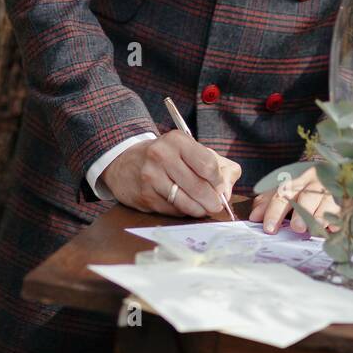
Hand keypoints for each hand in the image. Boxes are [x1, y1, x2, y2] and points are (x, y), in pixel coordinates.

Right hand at [100, 131, 240, 216]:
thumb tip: (226, 192)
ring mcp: (151, 177)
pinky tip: (184, 207)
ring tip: (204, 209)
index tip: (220, 187)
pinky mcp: (145, 196)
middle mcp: (161, 155)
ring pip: (186, 202)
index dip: (218, 180)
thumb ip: (217, 166)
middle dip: (212, 200)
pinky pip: (172, 210)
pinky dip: (183, 212)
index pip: (207, 164)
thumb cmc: (166, 157)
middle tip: (216, 205)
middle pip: (198, 186)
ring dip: (199, 209)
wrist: (125, 163)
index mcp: (177, 140)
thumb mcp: (189, 150)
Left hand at [249, 165, 340, 234]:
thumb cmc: (306, 187)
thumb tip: (253, 216)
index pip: (281, 195)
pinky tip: (335, 228)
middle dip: (300, 212)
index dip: (274, 212)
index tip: (269, 229)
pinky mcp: (348, 198)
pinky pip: (344, 207)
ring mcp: (332, 190)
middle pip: (305, 197)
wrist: (337, 170)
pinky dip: (339, 218)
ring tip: (315, 228)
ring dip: (320, 216)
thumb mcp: (286, 190)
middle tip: (296, 228)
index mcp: (295, 181)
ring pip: (325, 201)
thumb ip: (269, 201)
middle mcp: (314, 184)